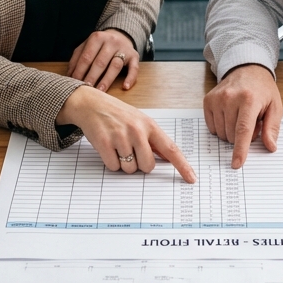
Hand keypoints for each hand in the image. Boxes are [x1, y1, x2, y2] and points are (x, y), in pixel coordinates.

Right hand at [58, 85, 195, 181]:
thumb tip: (168, 158)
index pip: (170, 149)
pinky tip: (108, 148)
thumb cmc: (117, 114)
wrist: (91, 104)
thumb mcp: (139, 121)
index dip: (182, 166)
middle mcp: (137, 131)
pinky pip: (114, 167)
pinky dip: (111, 162)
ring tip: (117, 146)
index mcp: (149, 125)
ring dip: (124, 164)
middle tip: (130, 151)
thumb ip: (153, 139)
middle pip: (147, 166)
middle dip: (139, 164)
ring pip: (130, 169)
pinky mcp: (104, 143)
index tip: (191, 178)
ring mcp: (120, 137)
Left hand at [67, 29, 138, 91]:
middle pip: (100, 62)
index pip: (86, 57)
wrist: (120, 36)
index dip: (80, 71)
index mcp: (97, 38)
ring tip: (100, 91)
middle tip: (86, 89)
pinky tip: (125, 87)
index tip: (75, 83)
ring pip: (115, 65)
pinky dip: (130, 78)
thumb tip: (69, 76)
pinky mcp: (135, 56)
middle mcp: (111, 41)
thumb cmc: (99, 46)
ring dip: (107, 80)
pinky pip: (134, 68)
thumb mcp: (86, 46)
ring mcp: (124, 48)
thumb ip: (77, 58)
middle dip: (92, 77)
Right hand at [202, 64, 281, 168]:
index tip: (236, 163)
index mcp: (249, 99)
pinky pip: (212, 127)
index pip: (243, 130)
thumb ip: (272, 128)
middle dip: (242, 136)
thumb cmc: (262, 90)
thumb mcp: (275, 106)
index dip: (240, 149)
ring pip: (221, 133)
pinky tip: (229, 115)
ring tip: (241, 117)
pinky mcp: (208, 100)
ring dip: (231, 133)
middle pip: (232, 135)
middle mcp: (230, 98)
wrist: (247, 69)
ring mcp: (217, 99)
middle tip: (251, 122)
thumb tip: (270, 146)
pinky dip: (221, 127)